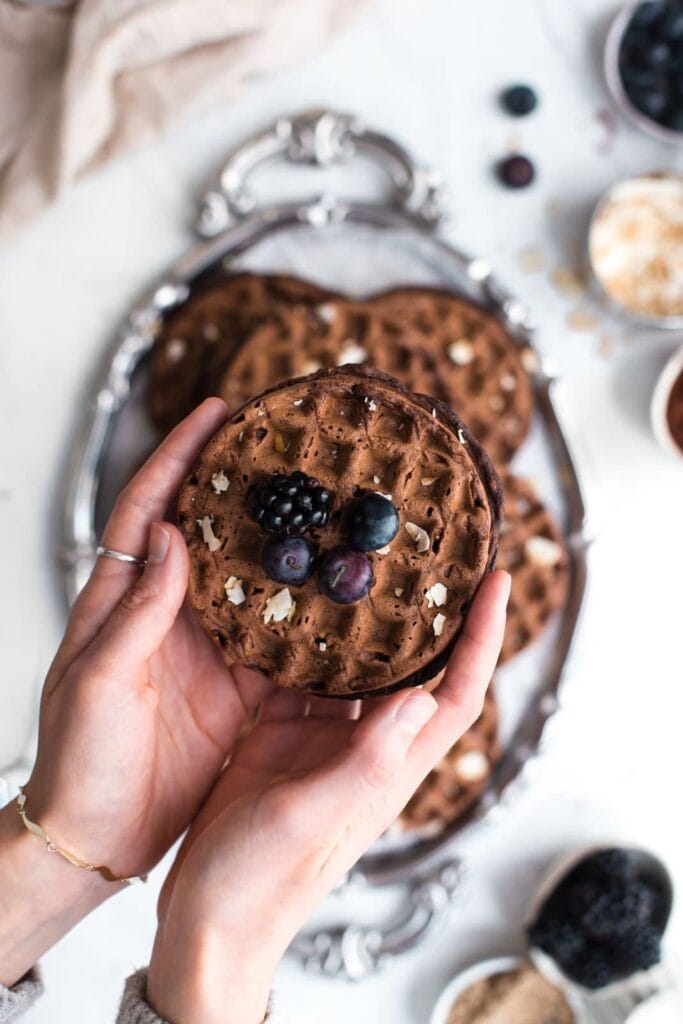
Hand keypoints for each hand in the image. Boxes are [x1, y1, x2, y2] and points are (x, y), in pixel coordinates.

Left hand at [0, 399, 283, 984]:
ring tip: (332, 511)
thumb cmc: (78, 759)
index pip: (150, 508)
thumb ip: (136, 612)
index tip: (219, 412)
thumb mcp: (100, 682)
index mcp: (122, 603)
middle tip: (292, 449)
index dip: (181, 455)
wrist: (95, 838)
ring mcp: (206, 651)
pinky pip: (280, 643)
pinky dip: (308, 619)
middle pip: (213, 532)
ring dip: (288, 550)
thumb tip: (173, 535)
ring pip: (255, 584)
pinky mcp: (237, 690)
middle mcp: (168, 616)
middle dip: (247, 487)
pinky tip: (343, 603)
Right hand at [147, 571, 509, 1023]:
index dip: (482, 641)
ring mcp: (322, 741)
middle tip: (426, 556)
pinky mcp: (280, 735)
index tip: (495, 584)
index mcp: (387, 770)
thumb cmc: (262, 886)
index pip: (454, 695)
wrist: (208, 920)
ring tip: (357, 564)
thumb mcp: (312, 820)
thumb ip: (366, 764)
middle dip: (427, 616)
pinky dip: (297, 640)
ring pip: (354, 667)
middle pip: (413, 671)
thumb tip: (424, 699)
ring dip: (359, 621)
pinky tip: (288, 608)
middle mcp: (364, 749)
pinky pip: (299, 675)